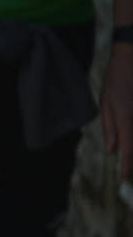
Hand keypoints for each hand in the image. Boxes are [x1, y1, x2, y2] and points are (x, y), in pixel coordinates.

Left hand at [102, 42, 131, 180]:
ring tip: (129, 160)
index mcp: (126, 117)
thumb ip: (109, 128)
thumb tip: (111, 150)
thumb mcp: (106, 103)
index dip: (127, 165)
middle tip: (129, 172)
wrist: (132, 58)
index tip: (125, 178)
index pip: (129, 148)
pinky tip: (130, 137)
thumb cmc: (117, 79)